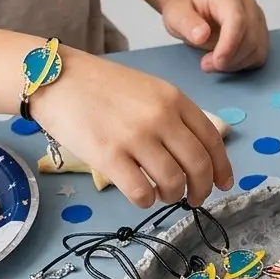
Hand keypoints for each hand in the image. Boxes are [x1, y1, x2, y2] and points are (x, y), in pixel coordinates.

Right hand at [31, 51, 232, 208]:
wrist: (55, 77)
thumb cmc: (101, 86)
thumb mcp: (149, 90)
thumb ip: (175, 116)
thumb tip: (197, 155)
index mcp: (175, 99)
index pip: (212, 140)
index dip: (222, 168)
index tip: (223, 185)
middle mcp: (161, 117)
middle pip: (198, 166)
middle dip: (202, 189)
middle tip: (195, 198)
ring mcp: (135, 137)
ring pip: (173, 183)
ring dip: (173, 196)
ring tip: (164, 194)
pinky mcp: (109, 157)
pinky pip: (141, 193)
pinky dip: (147, 201)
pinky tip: (141, 195)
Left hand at [162, 0, 268, 73]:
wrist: (194, 7)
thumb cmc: (186, 8)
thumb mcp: (175, 13)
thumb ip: (186, 23)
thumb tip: (201, 35)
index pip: (238, 21)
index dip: (229, 45)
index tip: (216, 62)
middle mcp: (248, 4)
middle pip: (250, 38)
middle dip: (229, 58)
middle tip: (206, 64)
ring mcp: (258, 19)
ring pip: (257, 49)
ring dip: (235, 63)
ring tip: (212, 62)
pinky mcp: (260, 34)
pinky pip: (259, 55)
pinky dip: (243, 64)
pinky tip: (226, 61)